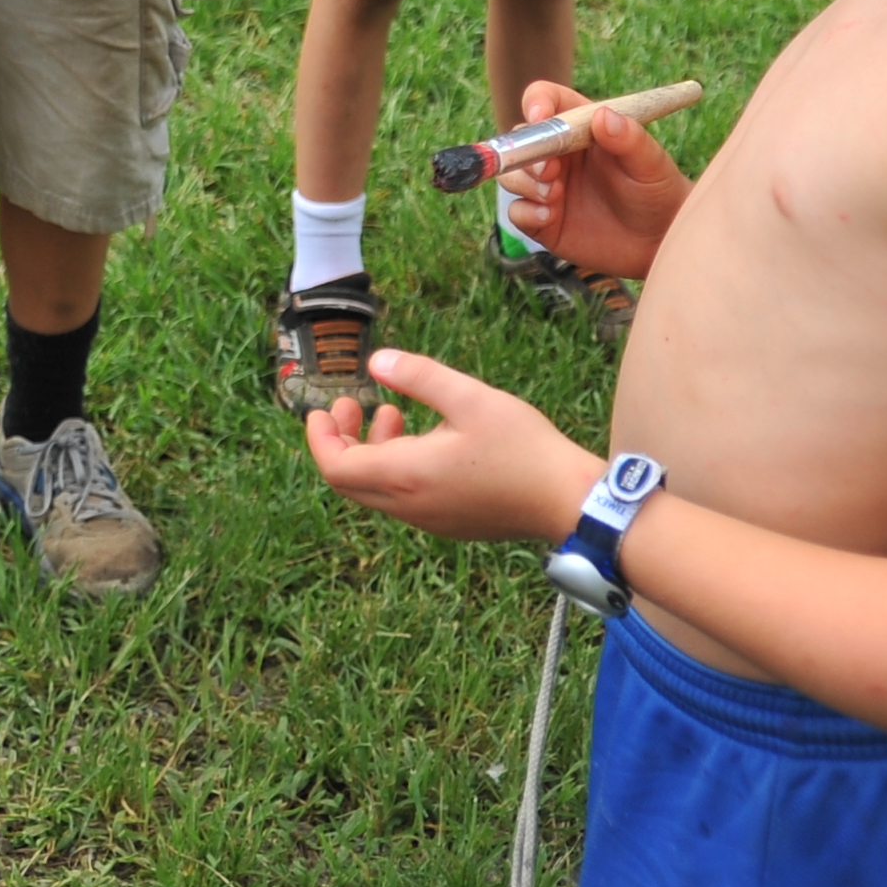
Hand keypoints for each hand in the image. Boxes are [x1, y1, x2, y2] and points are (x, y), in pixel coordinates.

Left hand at [303, 349, 599, 544]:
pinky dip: (395, 468)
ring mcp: (430, 520)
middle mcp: (410, 506)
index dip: (319, 439)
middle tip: (353, 405)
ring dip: (372, 452)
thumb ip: (418, 376)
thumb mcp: (469, 397)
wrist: (567, 501)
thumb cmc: (522, 448)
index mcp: (407, 476)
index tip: (320, 409)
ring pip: (377, 491)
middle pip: (350, 482)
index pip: (336, 468)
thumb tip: (375, 361)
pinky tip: (425, 439)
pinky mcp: (450, 524)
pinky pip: (403, 499)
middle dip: (342, 441)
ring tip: (393, 413)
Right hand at [497, 76, 689, 279]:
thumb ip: (629, 138)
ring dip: (523, 182)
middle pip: (519, 139)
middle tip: (549, 171)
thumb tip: (603, 115)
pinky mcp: (543, 221)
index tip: (540, 116)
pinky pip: (516, 212)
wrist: (660, 240)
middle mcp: (558, 154)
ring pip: (512, 174)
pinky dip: (525, 213)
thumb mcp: (650, 163)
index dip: (537, 102)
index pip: (546, 100)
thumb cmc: (657, 191)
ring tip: (552, 196)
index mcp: (580, 128)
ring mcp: (547, 187)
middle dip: (524, 151)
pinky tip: (550, 218)